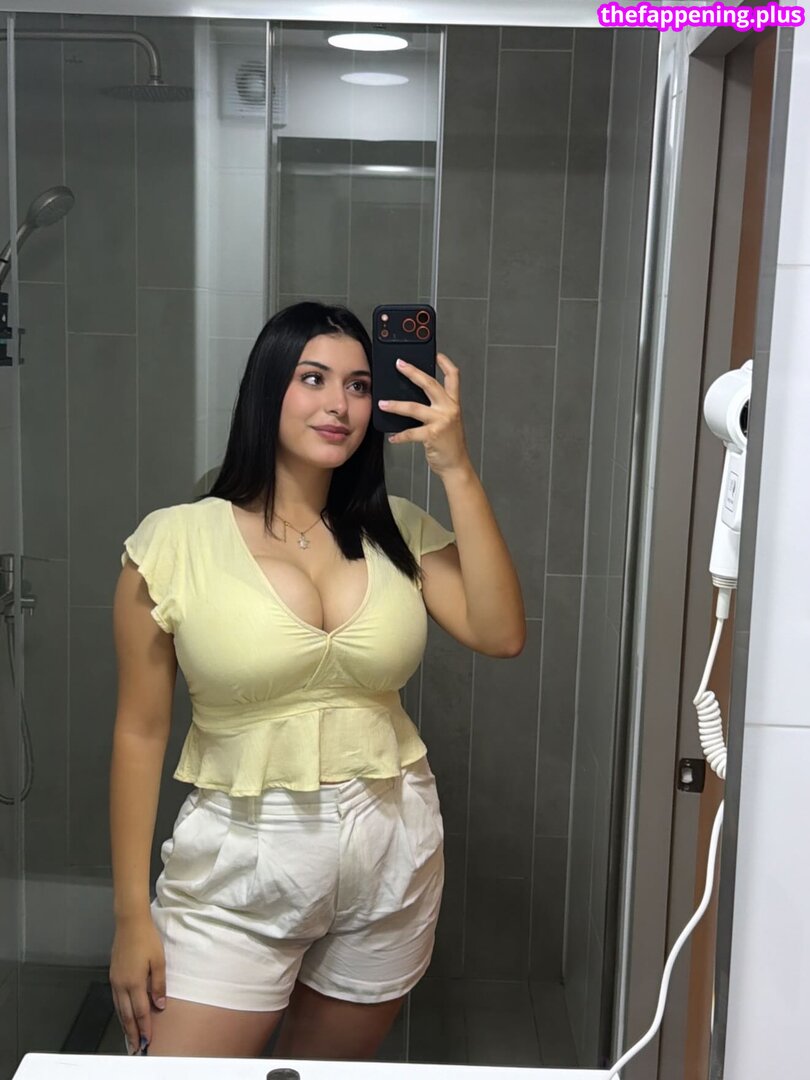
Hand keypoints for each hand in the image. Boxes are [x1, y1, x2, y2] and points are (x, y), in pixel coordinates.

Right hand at [109, 914, 166, 1053]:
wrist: (129, 923)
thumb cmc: (147, 940)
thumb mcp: (158, 961)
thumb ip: (158, 985)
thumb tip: (160, 1005)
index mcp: (134, 983)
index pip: (140, 1011)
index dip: (145, 1027)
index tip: (148, 1040)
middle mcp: (121, 985)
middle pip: (126, 1015)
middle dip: (132, 1032)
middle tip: (136, 1047)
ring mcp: (115, 981)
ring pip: (119, 1009)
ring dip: (125, 1024)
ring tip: (129, 1036)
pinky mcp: (113, 976)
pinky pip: (115, 1000)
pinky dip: (120, 1012)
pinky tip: (123, 1015)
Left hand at [379, 353, 472, 476]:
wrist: (456, 465)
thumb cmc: (450, 444)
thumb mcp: (447, 421)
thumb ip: (436, 408)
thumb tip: (414, 397)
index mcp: (453, 403)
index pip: (453, 377)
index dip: (445, 363)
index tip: (436, 354)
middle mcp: (449, 409)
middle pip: (430, 384)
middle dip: (413, 372)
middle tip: (399, 364)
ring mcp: (441, 421)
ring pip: (414, 407)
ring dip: (395, 406)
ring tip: (382, 403)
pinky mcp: (432, 435)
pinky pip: (410, 432)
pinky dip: (399, 436)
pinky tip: (392, 437)